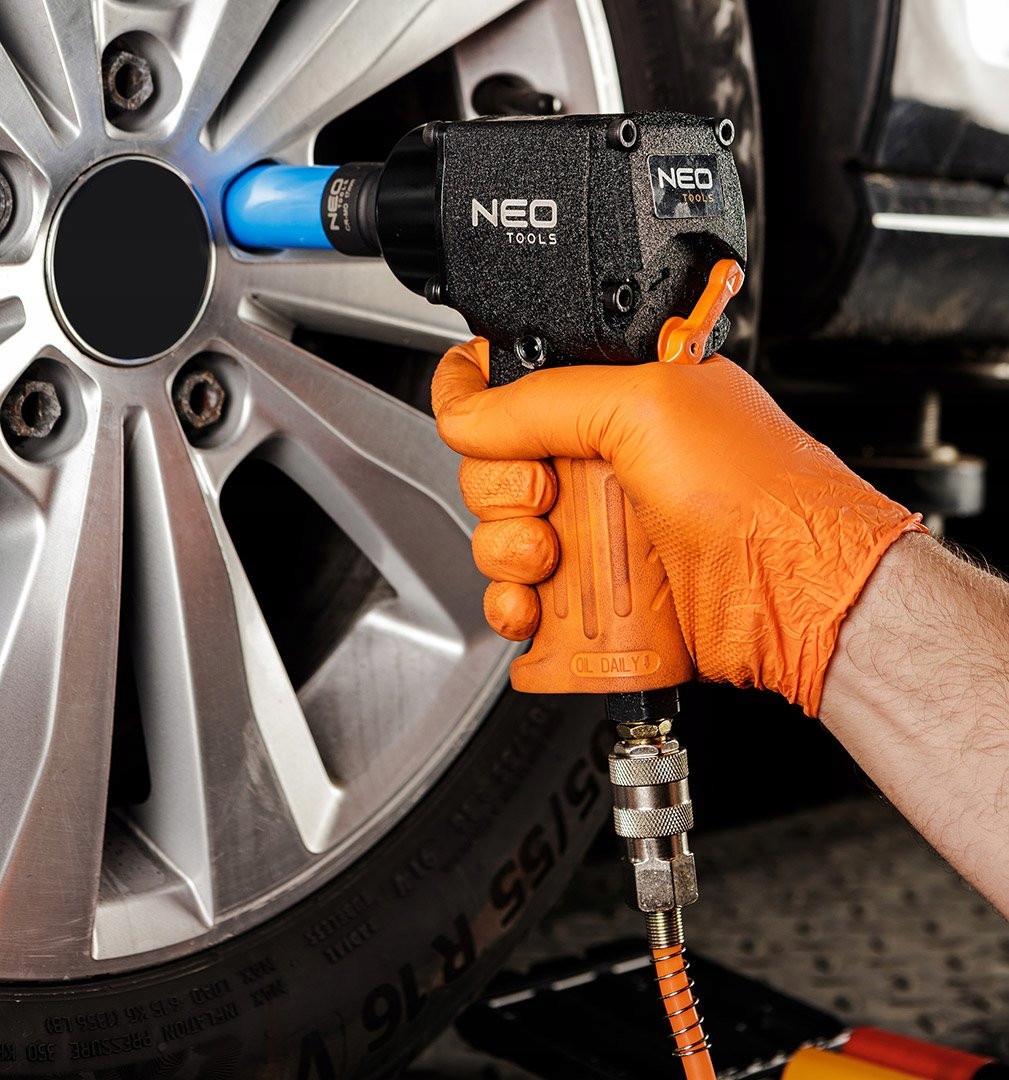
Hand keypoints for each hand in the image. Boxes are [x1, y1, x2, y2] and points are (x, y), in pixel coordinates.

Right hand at [431, 338, 923, 715]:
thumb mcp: (645, 406)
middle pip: (493, 465)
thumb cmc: (759, 494)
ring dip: (505, 550)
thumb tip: (466, 414)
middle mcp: (604, 458)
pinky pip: (523, 597)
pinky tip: (533, 607)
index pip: (513, 382)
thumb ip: (541, 399)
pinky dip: (512, 605)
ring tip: (551, 554)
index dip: (480, 402)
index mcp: (615, 394)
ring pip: (499, 534)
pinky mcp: (600, 590)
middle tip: (547, 495)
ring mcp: (601, 527)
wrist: (798, 595)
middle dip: (502, 487)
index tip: (485, 429)